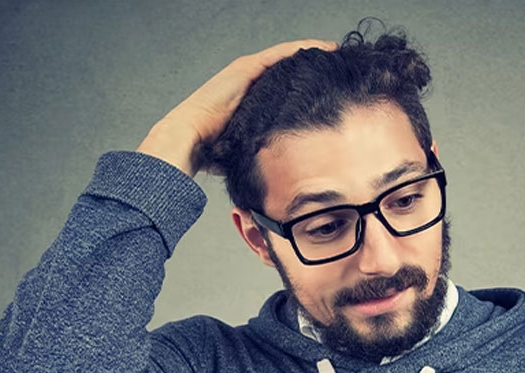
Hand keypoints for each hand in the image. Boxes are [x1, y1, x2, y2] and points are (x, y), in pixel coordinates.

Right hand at [137, 39, 336, 176]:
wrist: (188, 141)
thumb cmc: (211, 153)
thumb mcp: (246, 150)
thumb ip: (261, 152)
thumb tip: (283, 172)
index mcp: (250, 102)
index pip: (283, 89)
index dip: (304, 86)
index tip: (329, 89)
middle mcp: (248, 84)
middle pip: (286, 71)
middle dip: (310, 68)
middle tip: (336, 68)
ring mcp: (245, 73)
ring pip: (285, 58)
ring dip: (310, 53)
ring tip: (334, 52)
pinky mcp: (245, 69)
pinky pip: (279, 55)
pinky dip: (300, 49)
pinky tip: (321, 48)